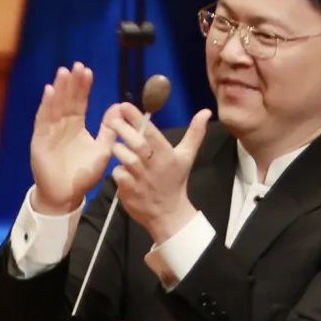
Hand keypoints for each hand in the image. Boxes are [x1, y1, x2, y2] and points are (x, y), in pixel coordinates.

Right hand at [30, 63, 117, 214]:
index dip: (83, 87)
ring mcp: (50, 131)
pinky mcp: (40, 140)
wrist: (66, 195)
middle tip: (76, 66)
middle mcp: (62, 125)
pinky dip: (46, 106)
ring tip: (63, 73)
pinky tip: (50, 92)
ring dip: (58, 89)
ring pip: (54, 105)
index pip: (80, 101)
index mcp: (76, 125)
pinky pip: (43, 120)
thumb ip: (109, 130)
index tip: (87, 71)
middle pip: (67, 99)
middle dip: (71, 83)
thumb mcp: (102, 150)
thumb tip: (119, 107)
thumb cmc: (83, 175)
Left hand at [109, 104, 210, 244]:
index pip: (150, 132)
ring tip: (116, 144)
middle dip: (123, 130)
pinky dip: (117, 170)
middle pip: (137, 144)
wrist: (168, 214)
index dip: (136, 118)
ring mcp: (140, 180)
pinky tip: (120, 168)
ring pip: (124, 158)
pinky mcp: (129, 191)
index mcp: (166, 154)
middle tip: (113, 120)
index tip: (124, 106)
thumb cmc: (175, 181)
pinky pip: (118, 175)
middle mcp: (153, 166)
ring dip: (118, 149)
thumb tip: (206, 111)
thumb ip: (195, 133)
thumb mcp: (187, 157)